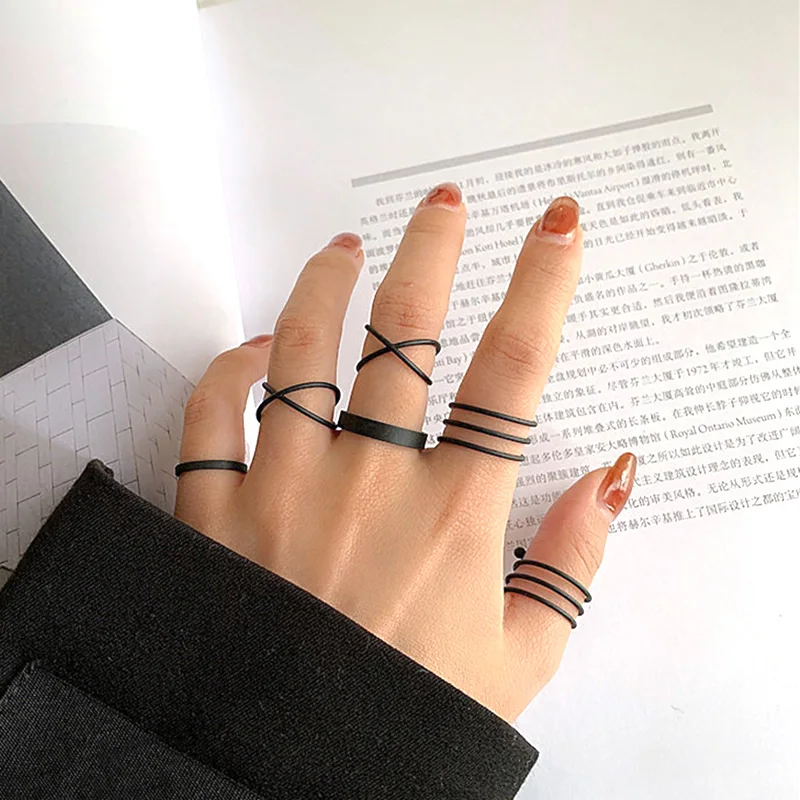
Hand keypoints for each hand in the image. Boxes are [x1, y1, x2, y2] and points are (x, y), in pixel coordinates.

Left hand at [174, 185, 635, 722]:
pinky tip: (250, 350)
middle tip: (441, 204)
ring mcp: (284, 491)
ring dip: (325, 287)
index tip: (559, 229)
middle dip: (431, 252)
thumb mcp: (519, 660)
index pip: (514, 372)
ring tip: (343, 249)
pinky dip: (226, 369)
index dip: (544, 286)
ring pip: (303, 352)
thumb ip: (571, 564)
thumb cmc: (404, 716)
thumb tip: (610, 478)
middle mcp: (370, 483)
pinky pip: (210, 413)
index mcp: (454, 516)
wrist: (285, 774)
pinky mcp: (212, 513)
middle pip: (407, 332)